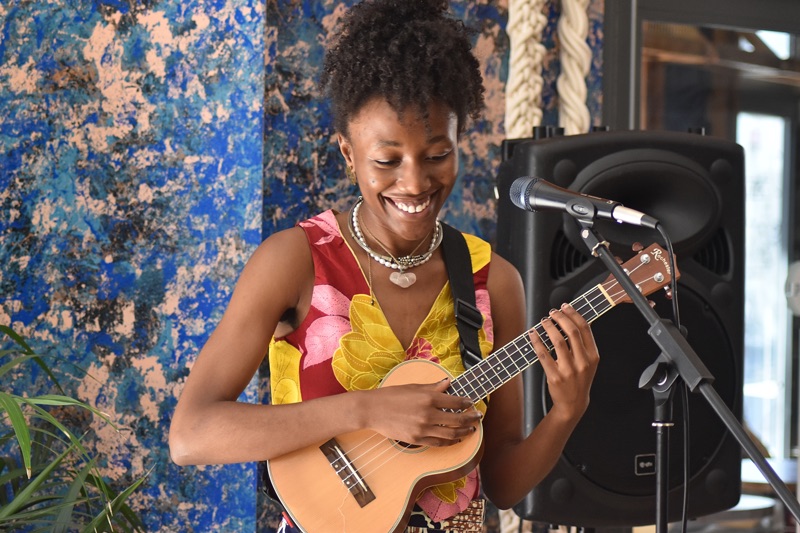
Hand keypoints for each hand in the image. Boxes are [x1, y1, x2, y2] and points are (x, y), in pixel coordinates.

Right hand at [362, 378, 481, 446]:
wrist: (372, 410)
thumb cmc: (391, 395)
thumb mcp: (413, 387)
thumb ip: (433, 387)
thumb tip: (448, 382)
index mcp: (428, 397)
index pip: (456, 401)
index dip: (467, 403)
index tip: (472, 403)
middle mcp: (428, 414)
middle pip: (458, 419)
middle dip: (471, 419)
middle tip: (478, 417)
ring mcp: (422, 428)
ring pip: (451, 434)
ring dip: (464, 432)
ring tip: (470, 429)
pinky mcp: (416, 439)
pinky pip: (438, 443)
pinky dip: (449, 441)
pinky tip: (455, 439)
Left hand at [530, 303, 598, 422]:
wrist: (573, 403)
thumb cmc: (580, 379)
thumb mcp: (589, 362)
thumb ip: (584, 343)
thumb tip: (574, 320)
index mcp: (592, 356)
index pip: (585, 328)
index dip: (574, 314)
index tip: (565, 307)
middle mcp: (582, 362)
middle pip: (571, 332)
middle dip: (560, 318)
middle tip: (552, 312)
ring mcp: (569, 370)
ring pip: (557, 341)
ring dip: (548, 326)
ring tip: (544, 321)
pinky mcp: (555, 376)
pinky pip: (543, 354)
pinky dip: (536, 341)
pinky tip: (533, 334)